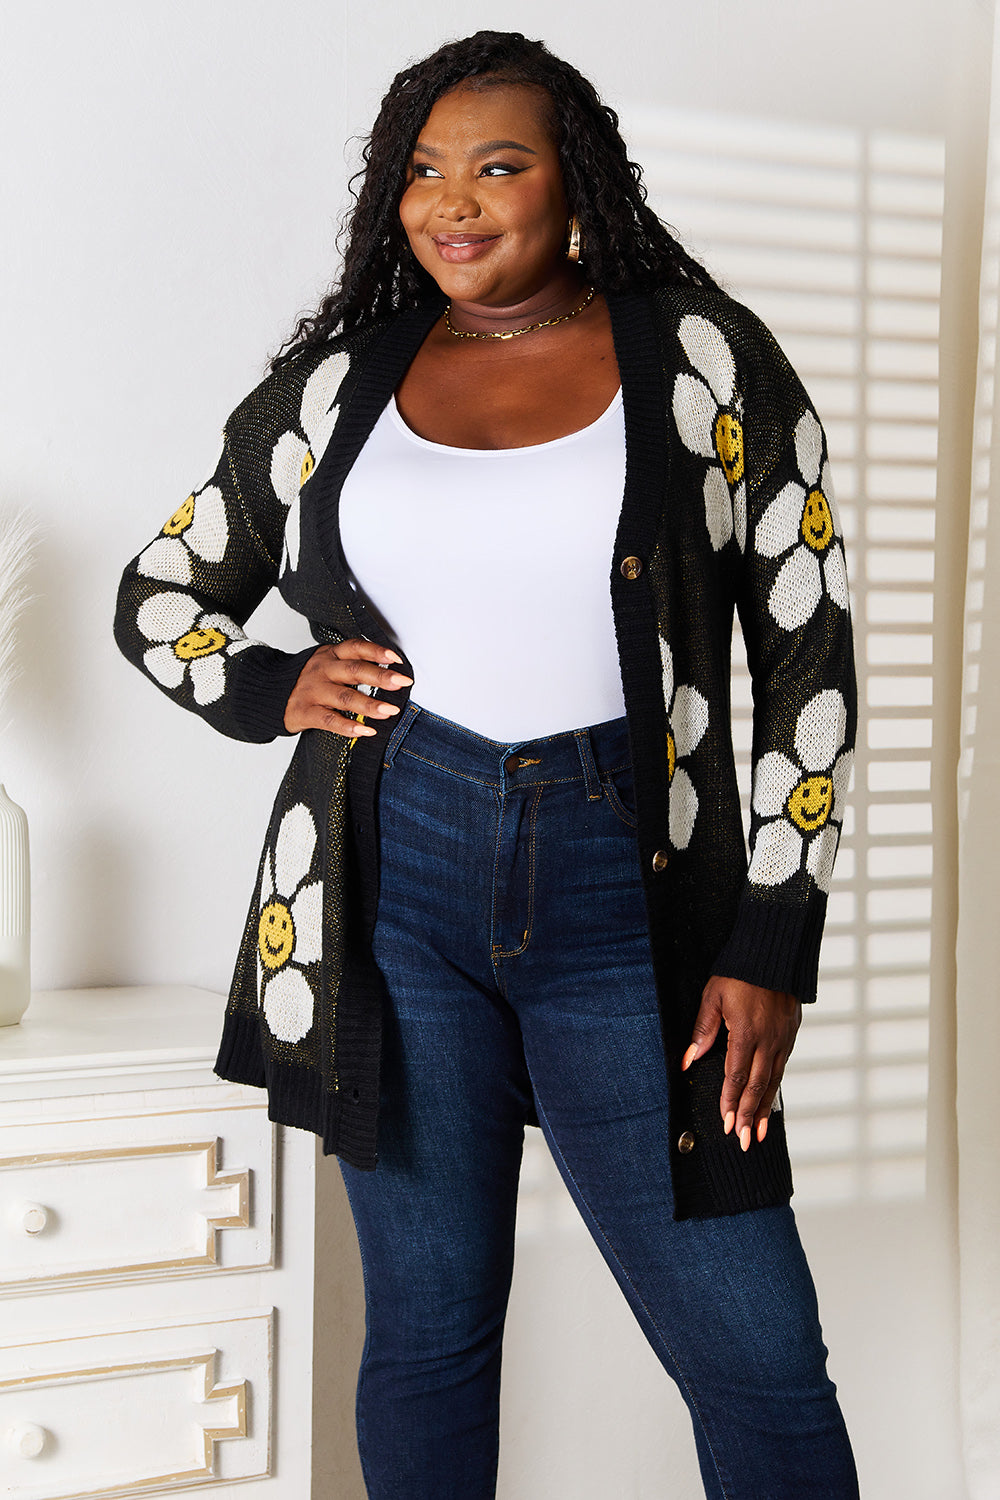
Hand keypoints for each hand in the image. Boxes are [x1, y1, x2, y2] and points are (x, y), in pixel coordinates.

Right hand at [283, 639, 411, 735]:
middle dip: (381, 676)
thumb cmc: (308, 680)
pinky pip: (329, 720)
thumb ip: (352, 664)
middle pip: (354, 671)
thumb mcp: (327, 664)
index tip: (397, 659)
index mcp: (330, 655)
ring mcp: (313, 691)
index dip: (377, 651)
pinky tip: (367, 730)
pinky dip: (349, 727)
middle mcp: (322, 670)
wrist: (270, 693)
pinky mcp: (305, 712)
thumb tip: (391, 672)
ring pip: (345, 697)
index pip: (356, 648)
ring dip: (370, 704)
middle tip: (402, 682)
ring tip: (390, 711)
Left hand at [681, 976, 800, 1151]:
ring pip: (773, 1080)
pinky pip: (782, 1066)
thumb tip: (688, 1060)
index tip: (727, 1124)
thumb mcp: (713, 997)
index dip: (731, 1102)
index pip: (736, 1076)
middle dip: (749, 1115)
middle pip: (757, 1085)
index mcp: (746, 1033)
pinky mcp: (791, 1032)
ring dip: (765, 1108)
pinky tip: (770, 1099)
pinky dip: (775, 1087)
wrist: (774, 952)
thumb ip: (702, 1030)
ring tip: (759, 1131)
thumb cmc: (739, 972)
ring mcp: (783, 1037)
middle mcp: (768, 1040)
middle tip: (744, 1140)